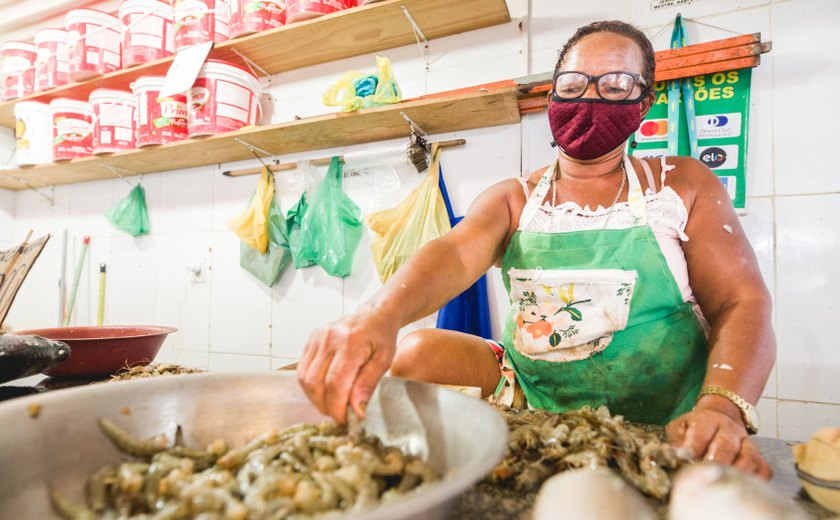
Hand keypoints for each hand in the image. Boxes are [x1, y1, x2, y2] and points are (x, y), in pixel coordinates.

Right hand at [297, 307, 398, 423]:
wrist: (374, 315)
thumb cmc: (381, 338)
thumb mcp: (383, 362)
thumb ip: (367, 386)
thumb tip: (356, 412)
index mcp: (351, 342)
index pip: (335, 383)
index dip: (336, 407)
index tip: (345, 420)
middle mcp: (329, 337)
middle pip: (316, 383)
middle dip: (325, 406)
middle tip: (339, 415)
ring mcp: (317, 337)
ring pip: (304, 379)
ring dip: (315, 398)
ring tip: (332, 404)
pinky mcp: (311, 340)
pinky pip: (302, 370)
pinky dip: (311, 387)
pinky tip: (325, 391)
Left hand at [666, 405, 772, 479]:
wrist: (722, 416)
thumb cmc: (697, 426)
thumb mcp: (681, 425)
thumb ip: (677, 439)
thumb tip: (674, 455)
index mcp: (708, 420)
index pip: (702, 432)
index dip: (694, 447)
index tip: (686, 460)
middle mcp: (730, 430)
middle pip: (726, 445)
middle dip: (716, 461)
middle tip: (706, 474)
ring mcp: (747, 443)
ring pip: (749, 457)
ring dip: (737, 471)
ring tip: (724, 482)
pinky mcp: (758, 456)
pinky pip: (764, 469)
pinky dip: (757, 479)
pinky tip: (744, 488)